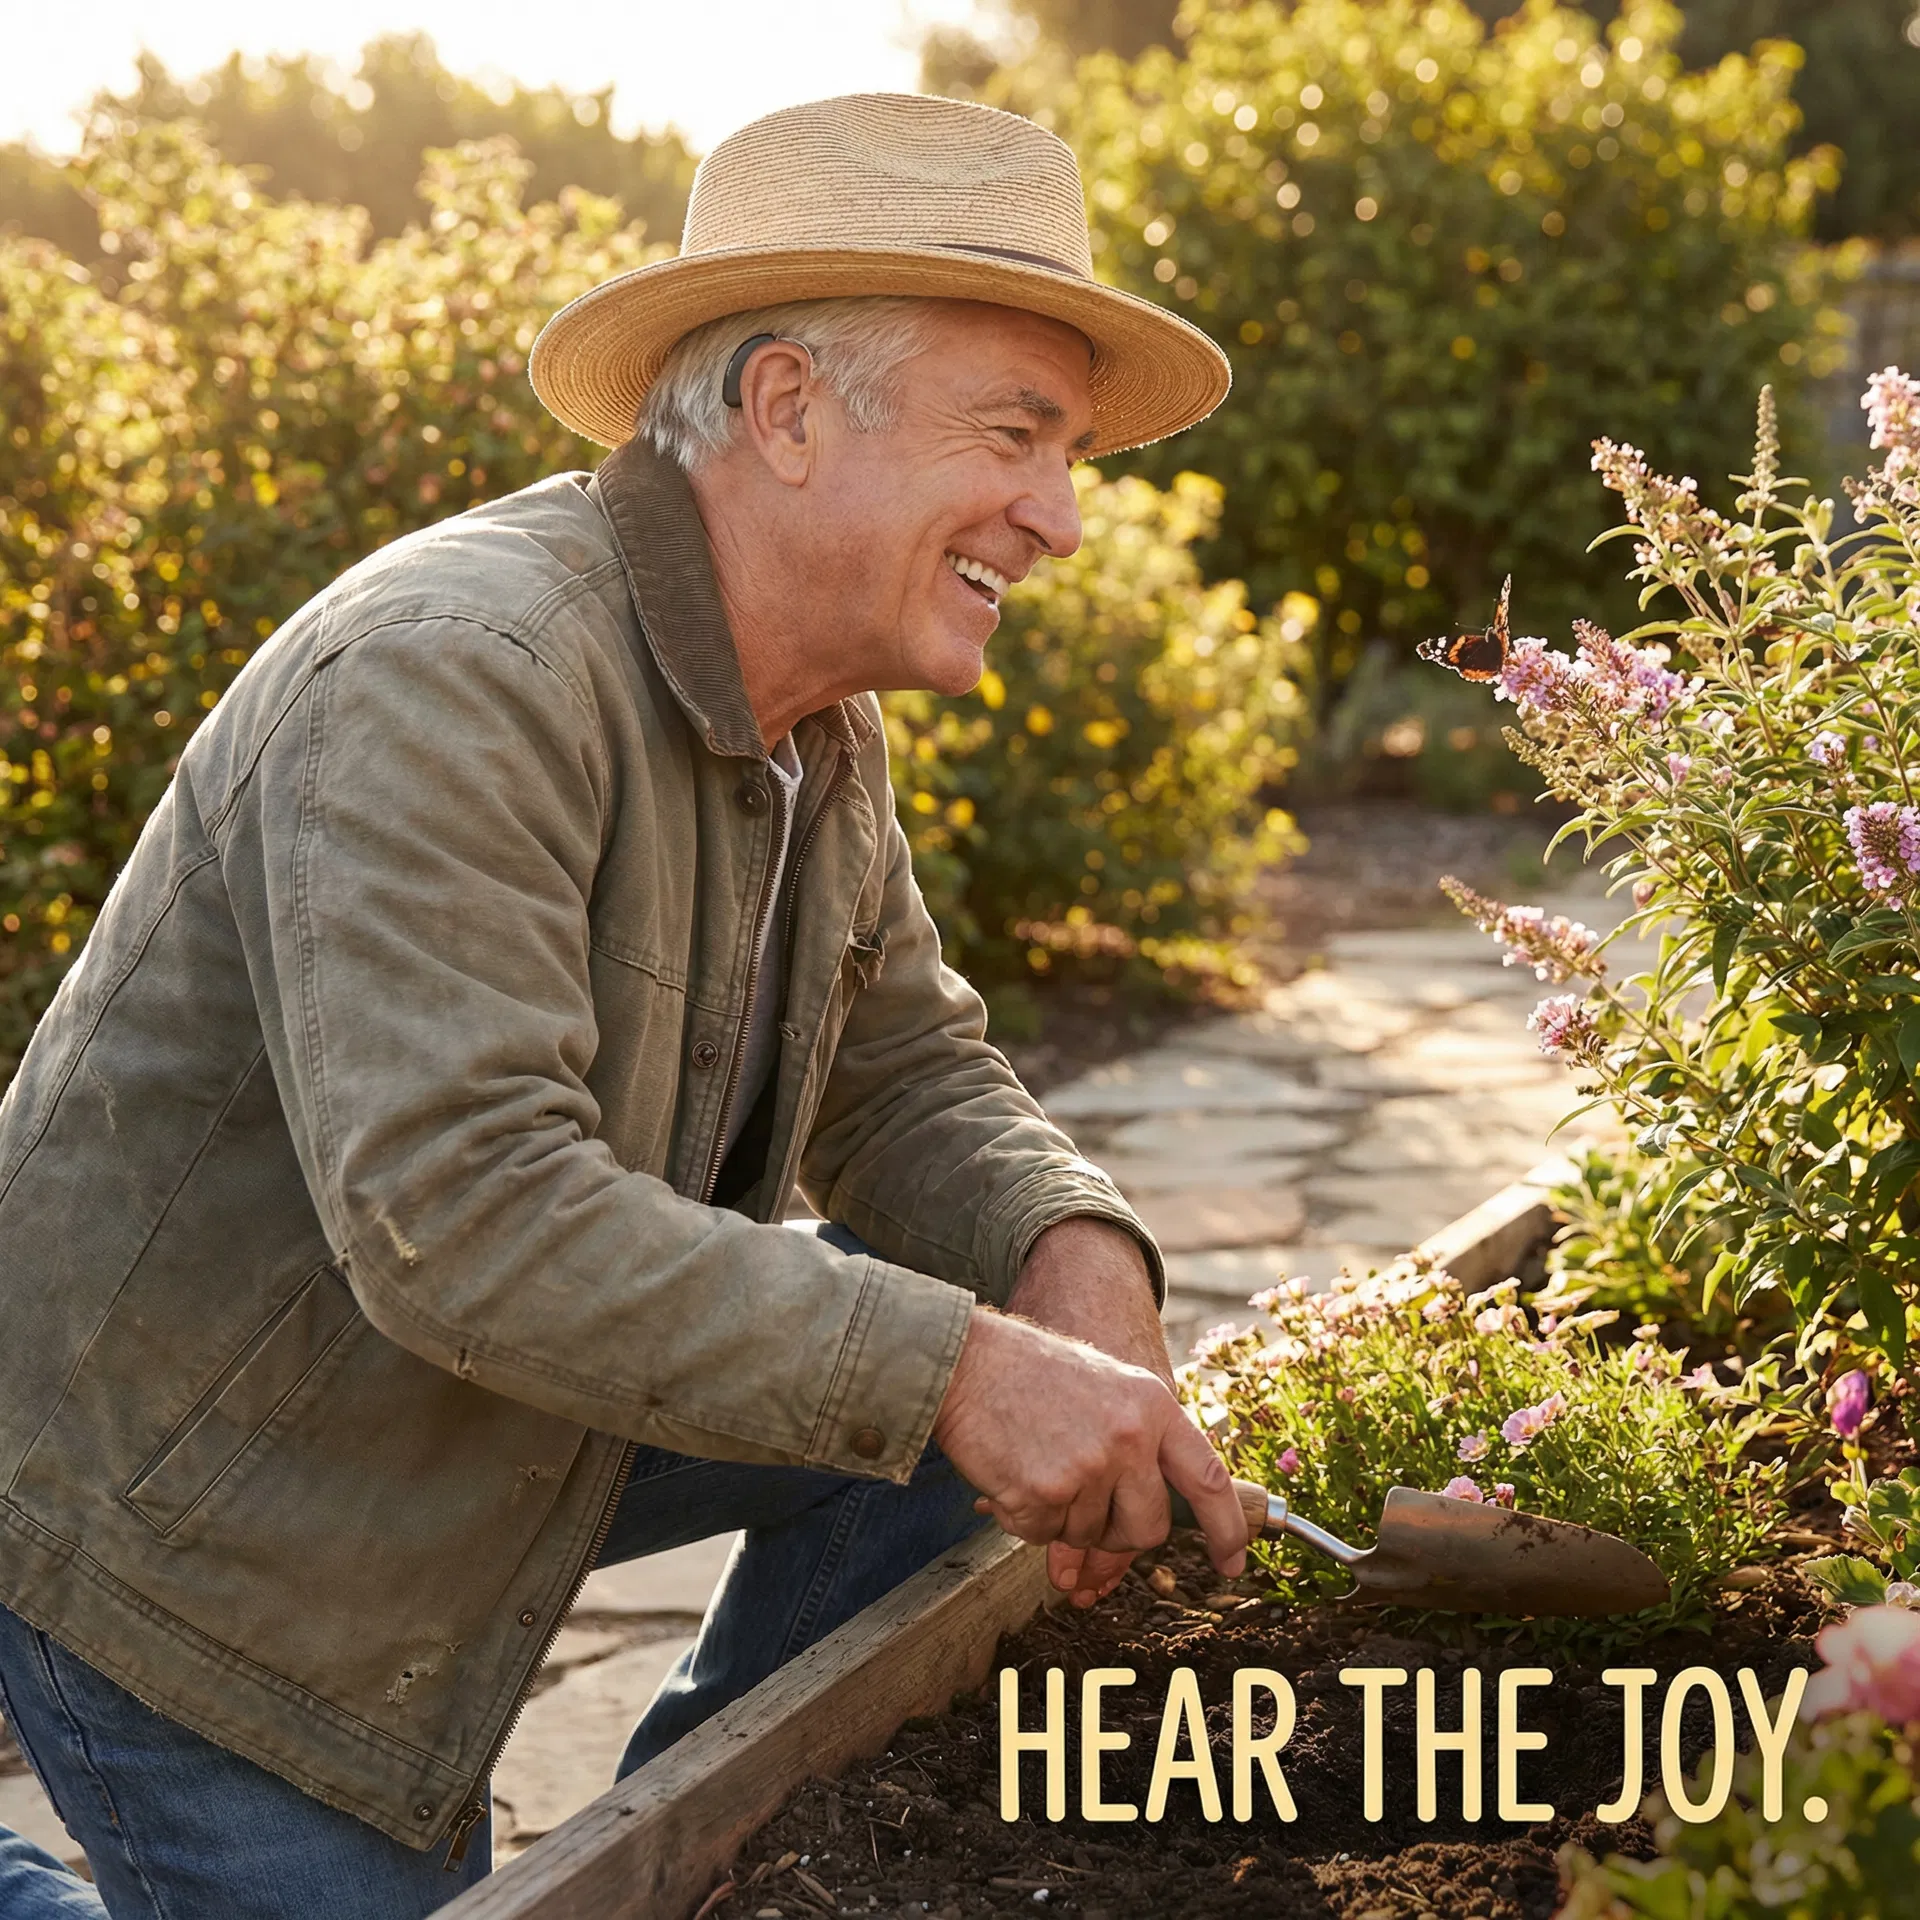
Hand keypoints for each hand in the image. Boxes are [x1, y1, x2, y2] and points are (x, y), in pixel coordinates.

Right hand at [931, 1305, 1247, 1598]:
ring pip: (1089, 1536)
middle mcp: (1130, 1437)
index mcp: (1152, 1405)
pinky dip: (1023, 1517)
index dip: (1228, 1528)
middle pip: (1148, 1527)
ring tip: (1036, 1461)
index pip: (1209, 1479)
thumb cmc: (1031, 1374)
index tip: (1234, 1561)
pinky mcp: (1044, 1493)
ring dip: (1062, 1517)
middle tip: (1081, 1502)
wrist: (965, 1360)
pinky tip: (1010, 1471)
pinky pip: (1043, 1536)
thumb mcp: (1107, 1389)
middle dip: (1118, 1533)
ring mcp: (1089, 1467)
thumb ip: (1139, 1446)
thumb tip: (1149, 1524)